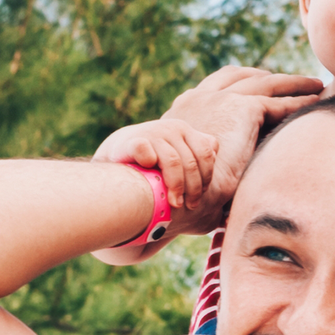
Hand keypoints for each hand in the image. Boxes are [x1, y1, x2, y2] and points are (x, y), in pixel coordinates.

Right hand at [95, 119, 217, 209]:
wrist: (118, 154)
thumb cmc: (153, 161)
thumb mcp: (177, 153)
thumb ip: (196, 152)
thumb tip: (216, 150)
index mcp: (185, 131)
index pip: (206, 154)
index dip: (206, 178)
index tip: (200, 196)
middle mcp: (171, 128)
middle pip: (191, 162)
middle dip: (194, 188)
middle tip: (190, 206)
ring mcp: (152, 133)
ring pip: (173, 162)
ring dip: (176, 186)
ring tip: (175, 203)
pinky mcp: (133, 141)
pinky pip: (147, 153)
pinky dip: (150, 166)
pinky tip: (151, 180)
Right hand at [164, 66, 322, 230]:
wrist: (167, 191)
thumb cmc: (173, 195)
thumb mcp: (187, 172)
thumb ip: (204, 168)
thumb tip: (221, 191)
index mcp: (185, 111)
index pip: (218, 87)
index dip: (241, 85)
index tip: (260, 89)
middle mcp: (201, 98)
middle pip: (241, 76)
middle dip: (268, 76)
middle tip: (293, 82)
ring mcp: (221, 100)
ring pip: (265, 83)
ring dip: (292, 83)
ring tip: (314, 85)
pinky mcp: (241, 109)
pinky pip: (279, 103)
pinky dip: (299, 102)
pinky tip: (315, 102)